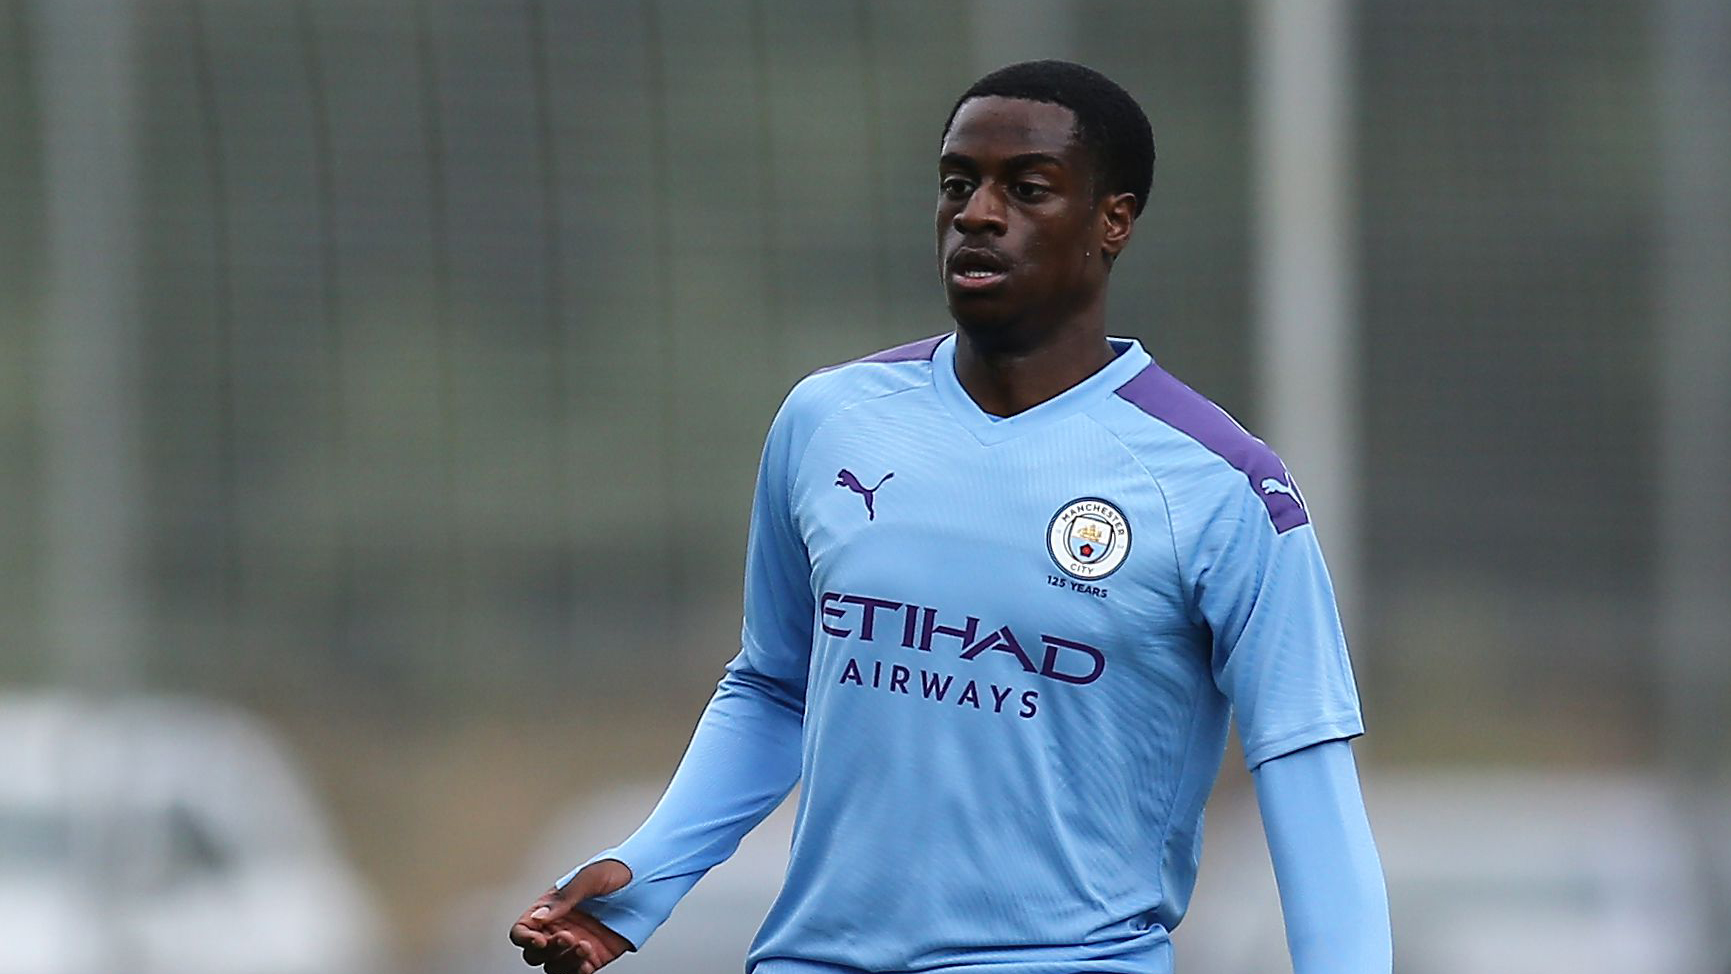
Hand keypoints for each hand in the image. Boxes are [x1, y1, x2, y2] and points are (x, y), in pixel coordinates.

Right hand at [508, 859, 634, 973]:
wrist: (652, 879)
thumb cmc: (620, 870)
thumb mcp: (590, 876)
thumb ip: (564, 898)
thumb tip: (539, 916)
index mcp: (553, 906)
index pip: (524, 928)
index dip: (525, 937)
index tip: (539, 938)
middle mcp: (562, 926)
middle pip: (534, 952)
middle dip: (546, 950)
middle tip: (566, 937)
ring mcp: (577, 942)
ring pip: (554, 964)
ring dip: (563, 960)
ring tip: (583, 945)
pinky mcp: (595, 955)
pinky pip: (577, 971)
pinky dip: (578, 970)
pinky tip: (587, 959)